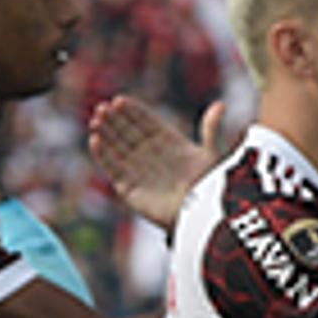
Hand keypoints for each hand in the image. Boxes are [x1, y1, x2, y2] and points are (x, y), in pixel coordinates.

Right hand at [89, 96, 208, 229]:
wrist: (202, 217)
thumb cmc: (210, 187)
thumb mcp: (211, 154)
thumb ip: (212, 129)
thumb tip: (221, 104)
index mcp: (169, 145)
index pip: (147, 124)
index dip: (134, 113)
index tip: (120, 100)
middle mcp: (152, 156)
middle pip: (129, 133)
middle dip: (115, 120)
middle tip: (103, 107)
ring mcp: (139, 171)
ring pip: (118, 148)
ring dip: (105, 133)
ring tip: (96, 119)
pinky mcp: (129, 188)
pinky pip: (112, 168)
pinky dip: (103, 155)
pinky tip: (95, 139)